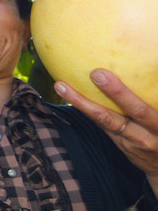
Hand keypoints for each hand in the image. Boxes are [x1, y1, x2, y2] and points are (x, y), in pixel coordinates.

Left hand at [56, 70, 157, 192]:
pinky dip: (85, 108)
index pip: (142, 110)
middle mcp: (147, 135)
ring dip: (80, 102)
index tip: (106, 74)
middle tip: (95, 73)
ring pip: (104, 120)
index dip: (124, 94)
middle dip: (113, 93)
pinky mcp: (119, 143)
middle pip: (126, 113)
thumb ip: (155, 99)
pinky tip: (68, 93)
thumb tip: (150, 66)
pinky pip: (101, 123)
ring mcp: (130, 141)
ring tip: (61, 85)